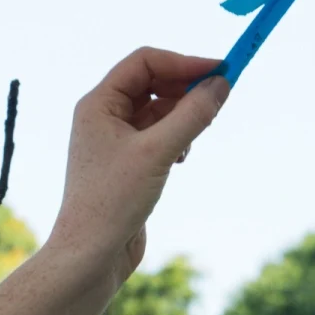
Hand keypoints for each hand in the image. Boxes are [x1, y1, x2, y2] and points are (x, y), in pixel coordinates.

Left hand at [48, 48, 228, 287]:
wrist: (91, 252)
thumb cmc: (113, 200)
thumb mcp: (158, 152)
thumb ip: (192, 114)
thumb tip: (221, 83)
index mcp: (98, 104)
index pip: (144, 62)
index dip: (184, 62)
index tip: (222, 70)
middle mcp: (102, 117)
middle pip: (153, 82)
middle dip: (186, 88)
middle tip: (219, 101)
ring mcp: (114, 140)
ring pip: (159, 110)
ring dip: (184, 116)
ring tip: (194, 138)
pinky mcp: (127, 162)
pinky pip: (159, 134)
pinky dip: (177, 138)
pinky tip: (182, 158)